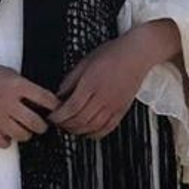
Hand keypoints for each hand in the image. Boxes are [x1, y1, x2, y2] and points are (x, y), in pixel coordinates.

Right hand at [0, 53, 58, 147]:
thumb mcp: (8, 73)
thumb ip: (24, 87)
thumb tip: (41, 101)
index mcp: (16, 85)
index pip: (46, 99)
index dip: (55, 106)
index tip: (56, 109)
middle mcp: (8, 102)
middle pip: (36, 123)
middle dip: (42, 125)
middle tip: (41, 123)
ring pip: (22, 135)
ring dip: (26, 134)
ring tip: (24, 129)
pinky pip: (2, 143)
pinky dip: (7, 141)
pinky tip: (7, 134)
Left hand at [52, 22, 179, 138]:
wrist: (137, 54)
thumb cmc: (113, 54)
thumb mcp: (85, 62)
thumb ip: (70, 80)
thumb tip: (58, 95)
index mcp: (91, 83)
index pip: (71, 107)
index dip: (58, 116)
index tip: (51, 116)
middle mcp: (103, 97)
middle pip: (79, 120)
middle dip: (64, 124)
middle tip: (57, 123)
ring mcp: (114, 105)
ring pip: (92, 127)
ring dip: (77, 131)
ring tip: (69, 127)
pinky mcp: (122, 110)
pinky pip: (107, 129)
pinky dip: (94, 134)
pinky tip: (87, 132)